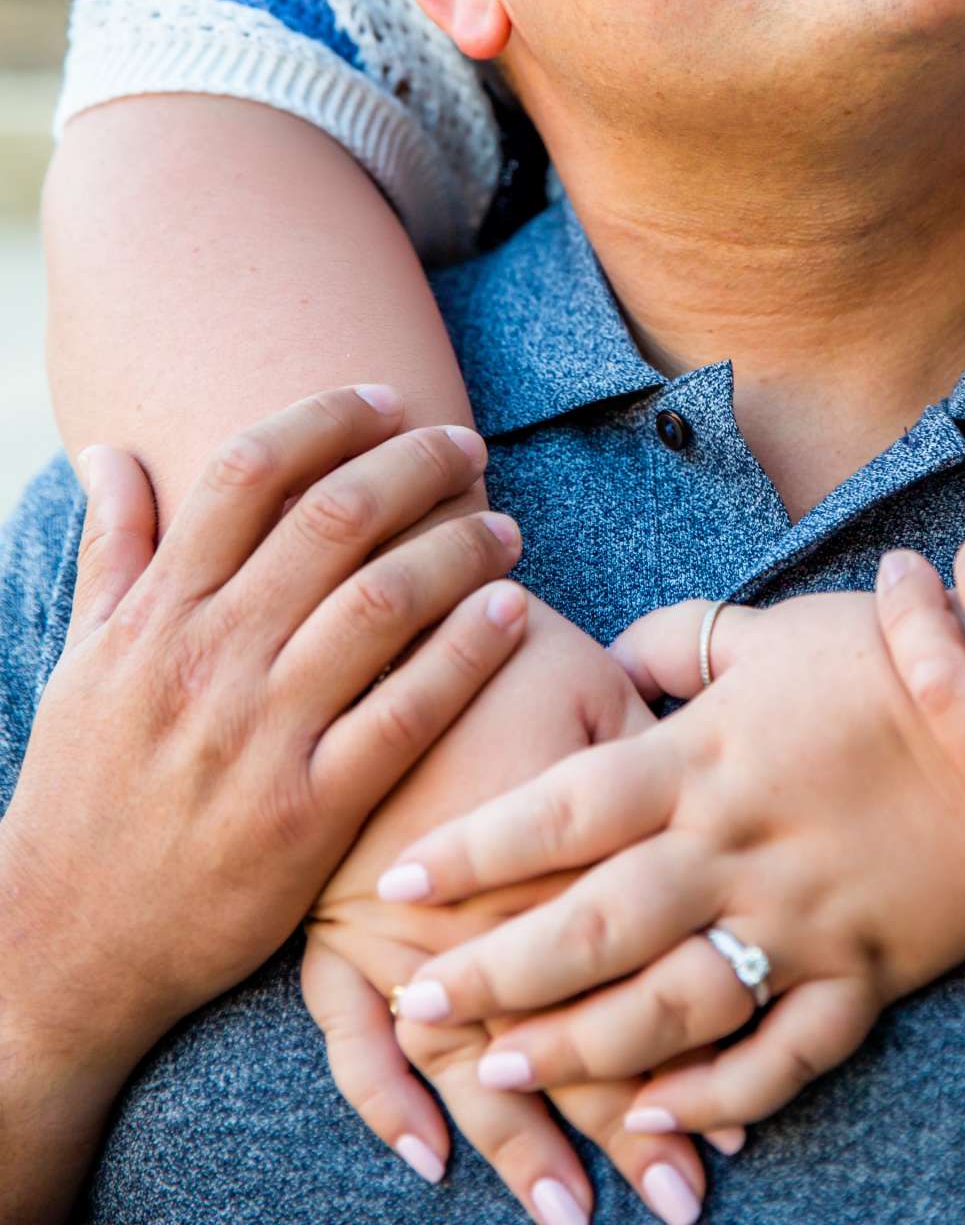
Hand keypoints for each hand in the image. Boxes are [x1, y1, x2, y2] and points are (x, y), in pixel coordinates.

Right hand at [0, 387, 525, 1085]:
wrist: (66, 952)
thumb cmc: (82, 795)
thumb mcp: (80, 665)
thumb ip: (111, 552)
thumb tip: (109, 449)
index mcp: (153, 616)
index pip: (243, 474)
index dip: (322, 419)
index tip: (384, 398)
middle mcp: (204, 661)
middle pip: (329, 520)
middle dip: (412, 465)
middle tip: (466, 445)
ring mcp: (257, 740)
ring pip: (378, 604)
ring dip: (456, 548)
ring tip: (502, 525)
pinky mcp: (306, 817)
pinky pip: (405, 715)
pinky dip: (466, 654)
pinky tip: (512, 614)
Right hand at [306, 599, 719, 1224]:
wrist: (366, 608)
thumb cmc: (499, 637)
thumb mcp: (598, 688)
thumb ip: (661, 774)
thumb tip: (735, 832)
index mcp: (562, 864)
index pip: (639, 988)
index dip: (694, 1061)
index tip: (739, 1134)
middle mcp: (482, 922)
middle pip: (565, 1048)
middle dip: (628, 1133)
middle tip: (680, 1203)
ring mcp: (399, 939)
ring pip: (470, 1068)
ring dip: (522, 1148)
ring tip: (572, 1216)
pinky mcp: (330, 933)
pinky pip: (352, 1043)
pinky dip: (385, 1105)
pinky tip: (424, 1161)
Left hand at [371, 590, 964, 1134]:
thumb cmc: (889, 658)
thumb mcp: (772, 629)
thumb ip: (675, 644)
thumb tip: (602, 661)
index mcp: (706, 755)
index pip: (564, 806)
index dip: (473, 847)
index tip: (393, 881)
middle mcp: (738, 845)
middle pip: (595, 922)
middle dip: (495, 971)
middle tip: (414, 1004)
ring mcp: (802, 918)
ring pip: (672, 1004)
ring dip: (581, 1046)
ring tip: (499, 1071)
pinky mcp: (865, 972)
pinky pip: (786, 1056)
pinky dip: (720, 1099)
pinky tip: (656, 1122)